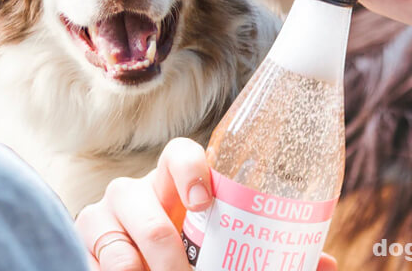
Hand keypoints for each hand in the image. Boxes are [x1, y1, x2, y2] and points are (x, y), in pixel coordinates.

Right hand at [75, 138, 337, 270]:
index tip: (204, 202)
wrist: (150, 268)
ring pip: (113, 234)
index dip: (189, 168)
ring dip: (140, 267)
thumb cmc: (196, 256)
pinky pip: (94, 256)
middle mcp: (141, 190)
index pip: (179, 153)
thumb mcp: (231, 252)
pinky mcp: (85, 240)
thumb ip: (270, 254)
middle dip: (163, 246)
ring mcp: (107, 214)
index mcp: (181, 184)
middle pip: (138, 193)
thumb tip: (326, 263)